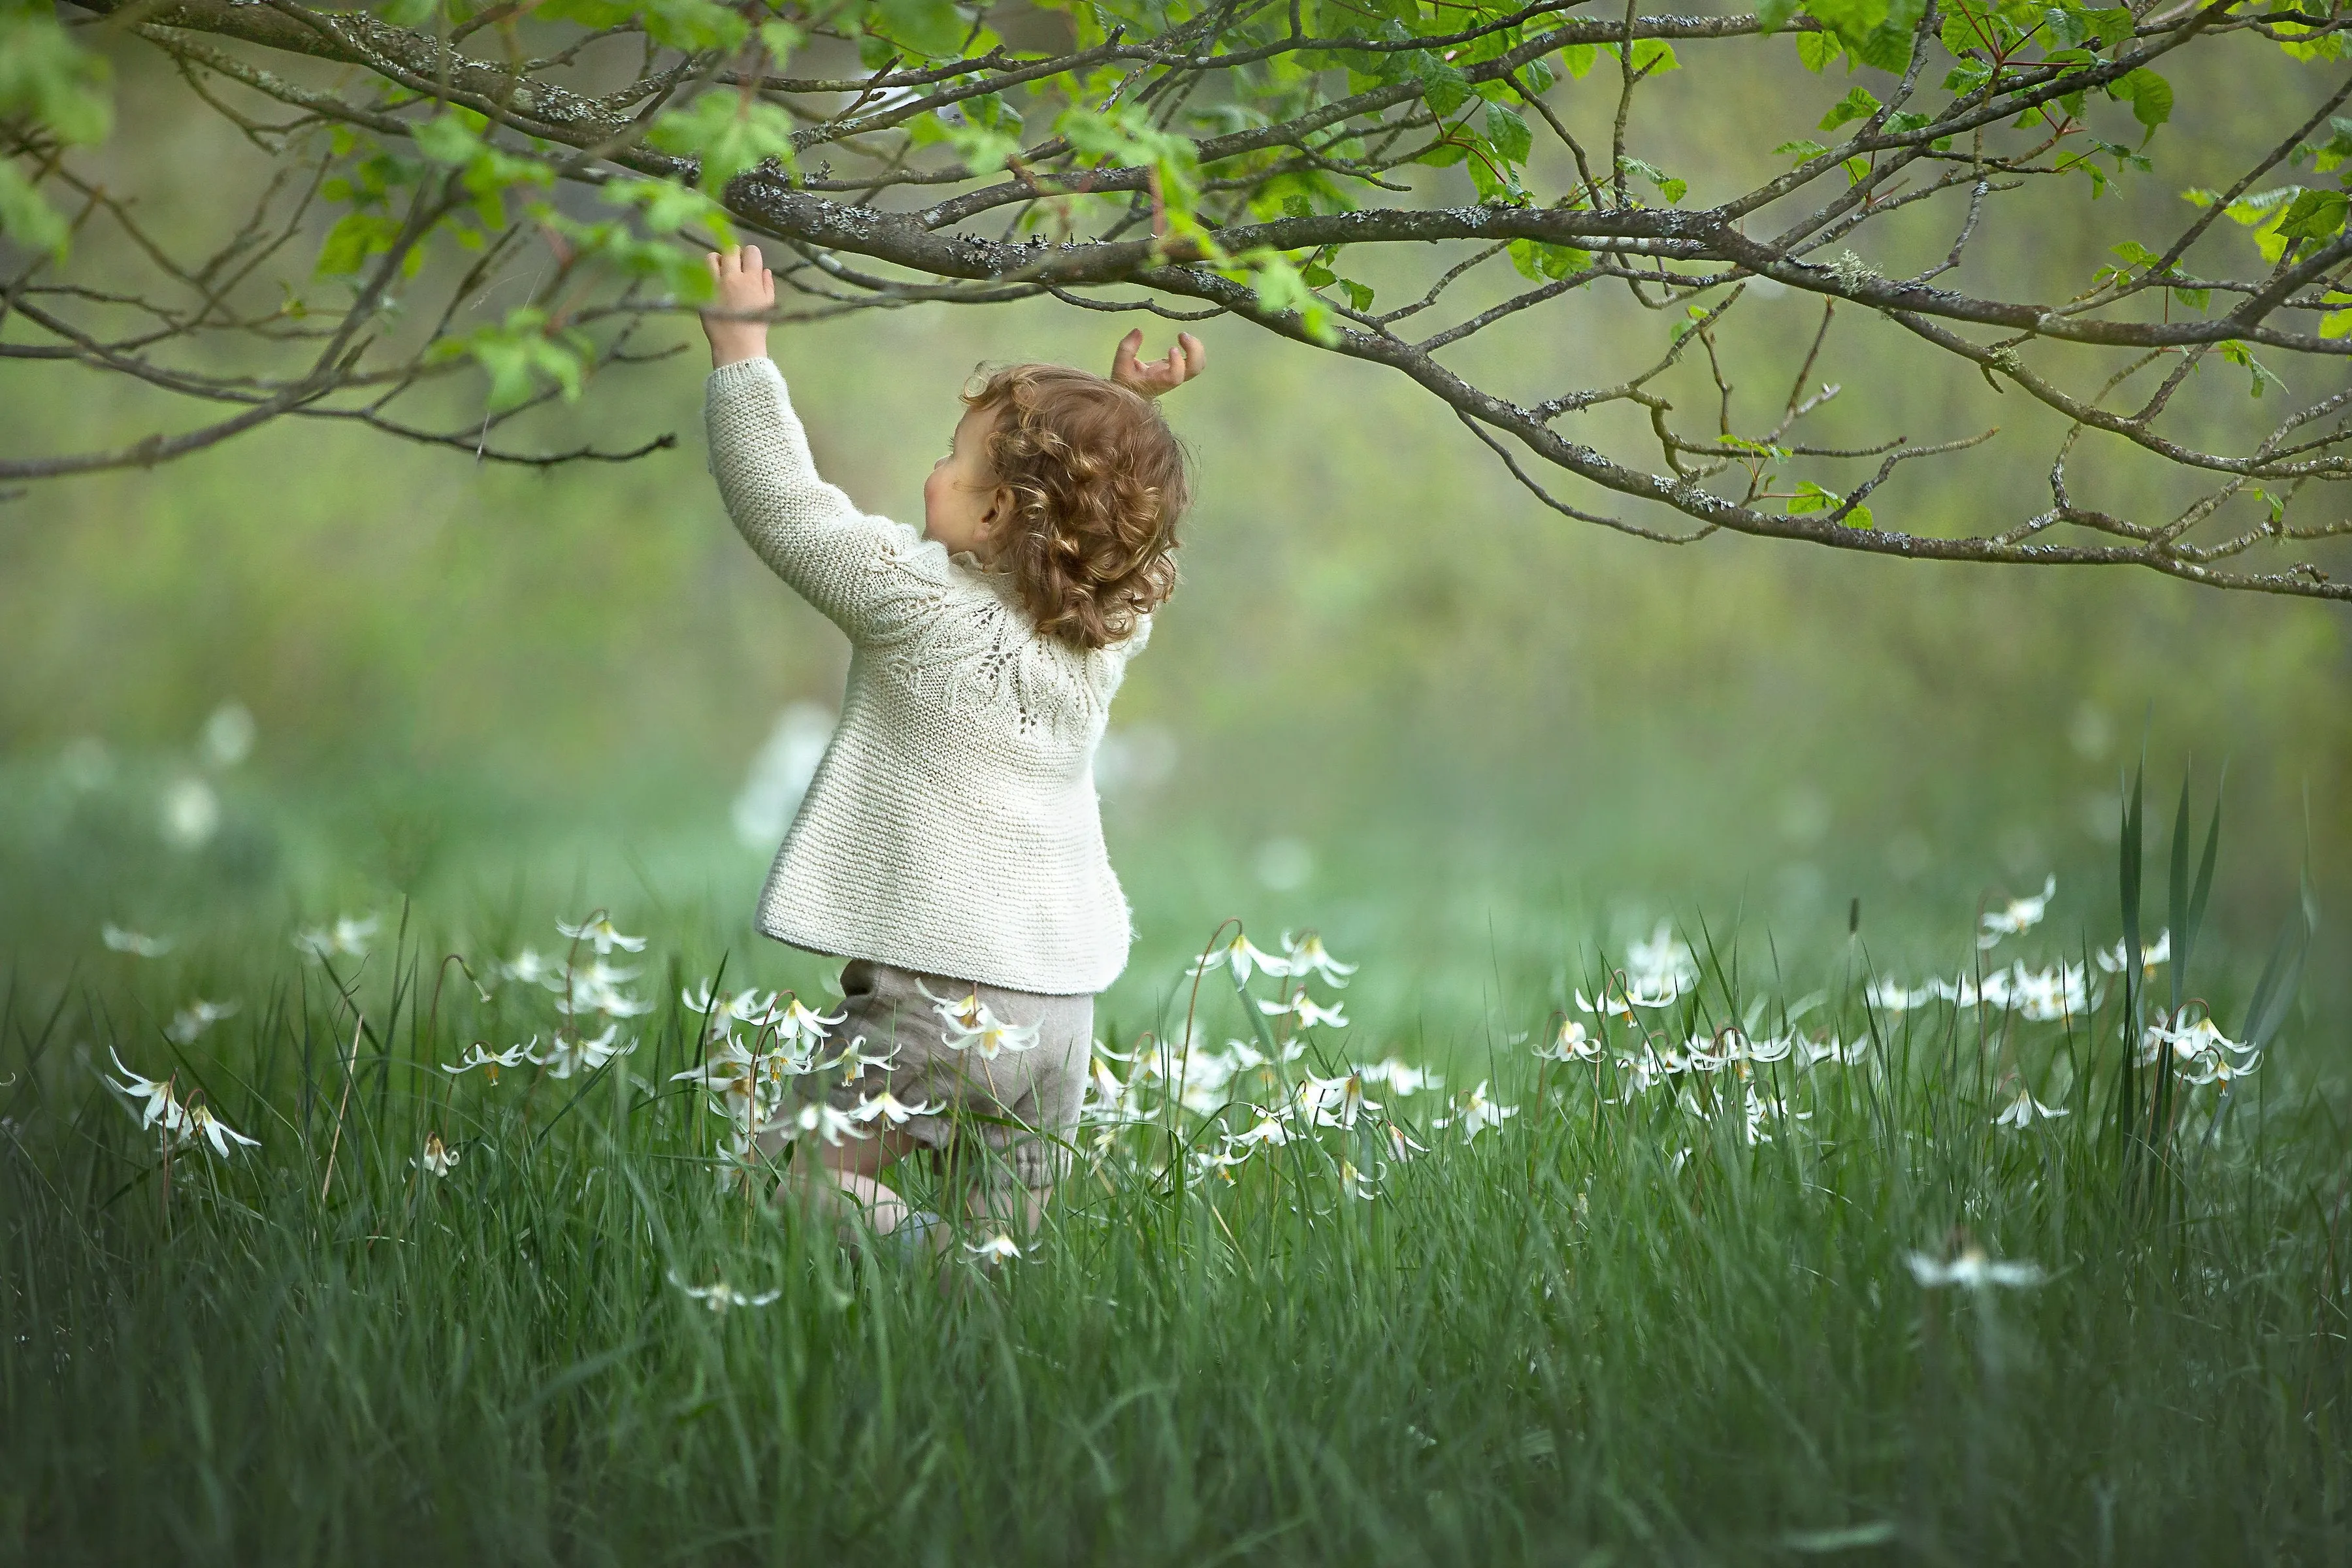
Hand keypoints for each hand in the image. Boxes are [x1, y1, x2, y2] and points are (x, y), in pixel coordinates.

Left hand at [701, 244, 773, 367]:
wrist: (737, 344)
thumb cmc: (755, 326)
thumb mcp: (768, 305)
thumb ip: (768, 284)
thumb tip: (765, 270)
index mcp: (752, 279)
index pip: (751, 252)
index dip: (750, 254)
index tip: (749, 262)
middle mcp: (733, 277)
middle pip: (731, 251)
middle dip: (734, 255)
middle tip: (734, 264)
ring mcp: (715, 283)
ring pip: (711, 257)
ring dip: (717, 260)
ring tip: (719, 269)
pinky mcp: (702, 292)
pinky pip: (700, 273)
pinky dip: (706, 274)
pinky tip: (710, 281)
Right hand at [1108, 329, 1205, 397]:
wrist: (1133, 392)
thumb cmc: (1126, 380)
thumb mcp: (1120, 365)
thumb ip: (1127, 348)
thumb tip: (1138, 331)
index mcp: (1158, 381)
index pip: (1175, 377)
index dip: (1178, 363)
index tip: (1171, 348)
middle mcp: (1172, 379)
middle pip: (1194, 369)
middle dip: (1194, 350)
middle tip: (1182, 335)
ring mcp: (1179, 374)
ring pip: (1199, 365)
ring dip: (1197, 348)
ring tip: (1183, 336)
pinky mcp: (1180, 369)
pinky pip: (1196, 361)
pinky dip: (1195, 349)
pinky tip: (1184, 340)